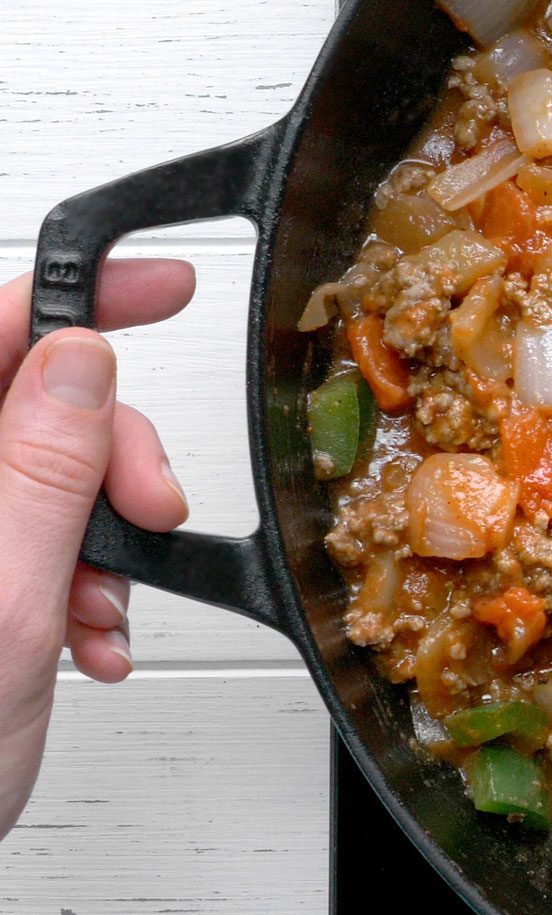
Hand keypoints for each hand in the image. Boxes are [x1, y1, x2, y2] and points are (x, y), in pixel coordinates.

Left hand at [0, 260, 195, 839]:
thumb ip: (42, 466)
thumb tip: (77, 357)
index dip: (79, 292)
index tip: (160, 283)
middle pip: (27, 403)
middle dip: (111, 451)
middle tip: (154, 510)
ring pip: (40, 475)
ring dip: (103, 535)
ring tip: (106, 606)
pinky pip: (31, 539)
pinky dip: (80, 580)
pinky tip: (84, 631)